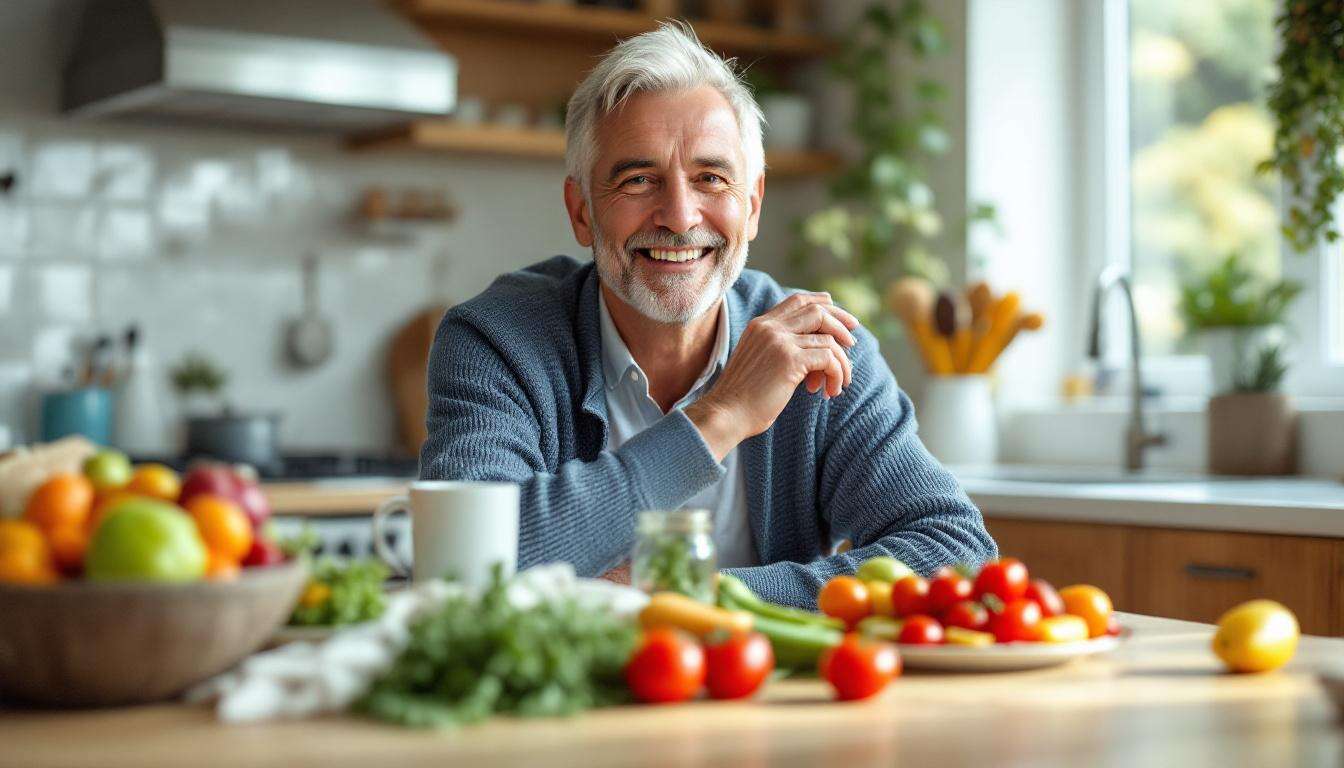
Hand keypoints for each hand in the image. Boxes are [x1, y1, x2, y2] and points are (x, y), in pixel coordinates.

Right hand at [685, 292, 859, 459]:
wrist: (726, 414)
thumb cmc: (743, 398)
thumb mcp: (760, 362)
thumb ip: (781, 349)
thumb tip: (818, 351)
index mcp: (760, 324)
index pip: (798, 300)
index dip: (824, 305)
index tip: (842, 321)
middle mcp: (770, 327)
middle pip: (818, 310)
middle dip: (841, 324)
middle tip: (853, 343)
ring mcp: (779, 341)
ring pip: (828, 338)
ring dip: (841, 362)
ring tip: (839, 384)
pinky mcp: (789, 360)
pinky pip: (828, 358)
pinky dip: (836, 373)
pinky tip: (830, 391)